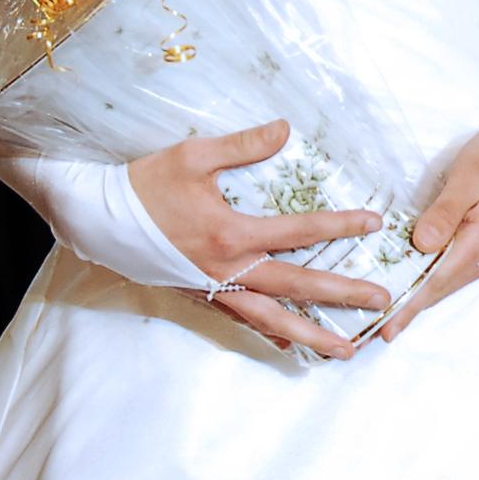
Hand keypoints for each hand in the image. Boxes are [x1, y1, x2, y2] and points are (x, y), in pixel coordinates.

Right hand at [128, 119, 389, 359]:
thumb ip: (244, 145)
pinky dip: (271, 333)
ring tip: (345, 350)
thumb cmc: (143, 184)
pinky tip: (291, 342)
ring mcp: (214, 288)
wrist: (96, 219)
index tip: (373, 223)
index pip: (299, 231)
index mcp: (231, 234)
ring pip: (272, 318)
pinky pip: (244, 320)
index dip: (339, 226)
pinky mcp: (201, 295)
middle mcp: (228, 269)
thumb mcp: (192, 155)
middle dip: (342, 295)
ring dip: (312, 335)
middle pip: (296, 287)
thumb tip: (286, 129)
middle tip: (382, 304)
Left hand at [380, 120, 478, 339]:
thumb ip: (445, 211)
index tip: (387, 328)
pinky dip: (431, 278)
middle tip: (377, 329)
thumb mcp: (469, 174)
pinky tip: (414, 280)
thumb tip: (422, 245)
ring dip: (420, 294)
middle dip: (410, 307)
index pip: (439, 279)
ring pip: (448, 280)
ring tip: (388, 310)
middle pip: (442, 287)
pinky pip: (453, 267)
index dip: (410, 304)